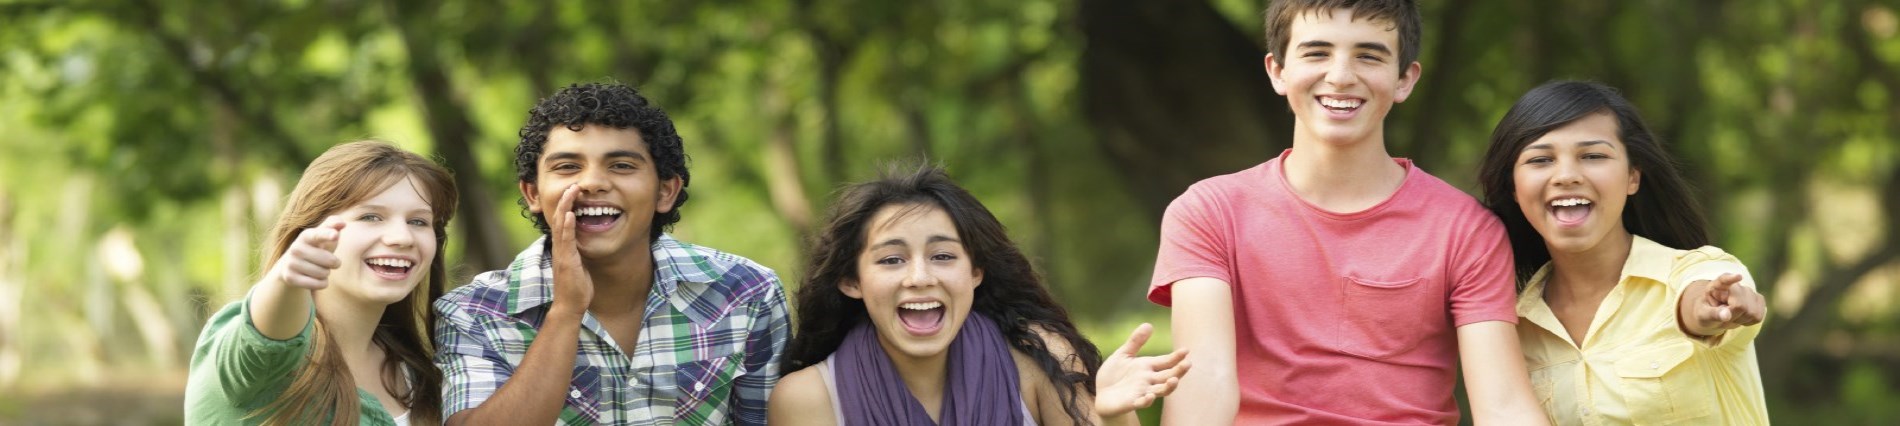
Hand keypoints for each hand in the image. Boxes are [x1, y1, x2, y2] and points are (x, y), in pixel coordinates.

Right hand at [271, 216, 344, 289]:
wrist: (290, 265)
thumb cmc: (315, 247)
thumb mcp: (323, 236)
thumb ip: (333, 226)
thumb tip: (342, 223)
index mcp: (306, 236)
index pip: (318, 234)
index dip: (327, 235)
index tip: (336, 235)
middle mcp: (296, 248)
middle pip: (329, 261)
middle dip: (334, 263)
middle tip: (329, 261)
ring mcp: (291, 263)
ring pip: (324, 274)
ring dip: (326, 273)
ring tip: (319, 268)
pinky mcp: (289, 278)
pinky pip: (318, 284)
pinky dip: (322, 283)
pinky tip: (315, 278)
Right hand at [549, 184, 594, 311]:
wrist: (570, 306)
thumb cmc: (576, 287)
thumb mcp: (579, 264)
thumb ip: (578, 251)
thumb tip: (584, 242)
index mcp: (563, 247)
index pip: (562, 221)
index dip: (567, 205)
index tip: (575, 192)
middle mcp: (559, 248)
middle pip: (559, 218)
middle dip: (566, 200)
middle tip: (573, 184)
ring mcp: (562, 254)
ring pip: (560, 225)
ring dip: (566, 207)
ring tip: (571, 191)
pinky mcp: (567, 262)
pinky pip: (566, 241)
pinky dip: (567, 227)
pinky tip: (570, 215)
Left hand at [1094, 323, 1190, 417]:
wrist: (1100, 394)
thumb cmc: (1113, 375)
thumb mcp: (1123, 355)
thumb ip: (1135, 342)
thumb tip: (1149, 324)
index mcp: (1148, 367)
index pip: (1166, 361)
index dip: (1176, 357)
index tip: (1186, 350)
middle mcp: (1149, 380)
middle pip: (1168, 376)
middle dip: (1179, 371)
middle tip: (1188, 364)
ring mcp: (1142, 392)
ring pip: (1160, 391)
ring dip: (1168, 387)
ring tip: (1174, 380)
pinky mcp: (1132, 402)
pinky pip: (1142, 403)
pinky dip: (1147, 400)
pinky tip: (1149, 396)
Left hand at [1686, 273, 1765, 334]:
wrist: (1716, 315)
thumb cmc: (1707, 313)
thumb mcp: (1704, 314)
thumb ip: (1714, 314)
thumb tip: (1726, 316)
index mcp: (1717, 286)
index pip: (1724, 280)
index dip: (1731, 279)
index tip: (1738, 277)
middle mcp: (1735, 286)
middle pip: (1741, 305)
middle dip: (1732, 316)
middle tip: (1723, 317)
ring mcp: (1749, 291)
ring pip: (1752, 312)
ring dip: (1740, 319)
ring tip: (1731, 316)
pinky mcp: (1759, 299)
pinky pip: (1758, 316)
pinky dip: (1749, 321)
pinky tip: (1740, 317)